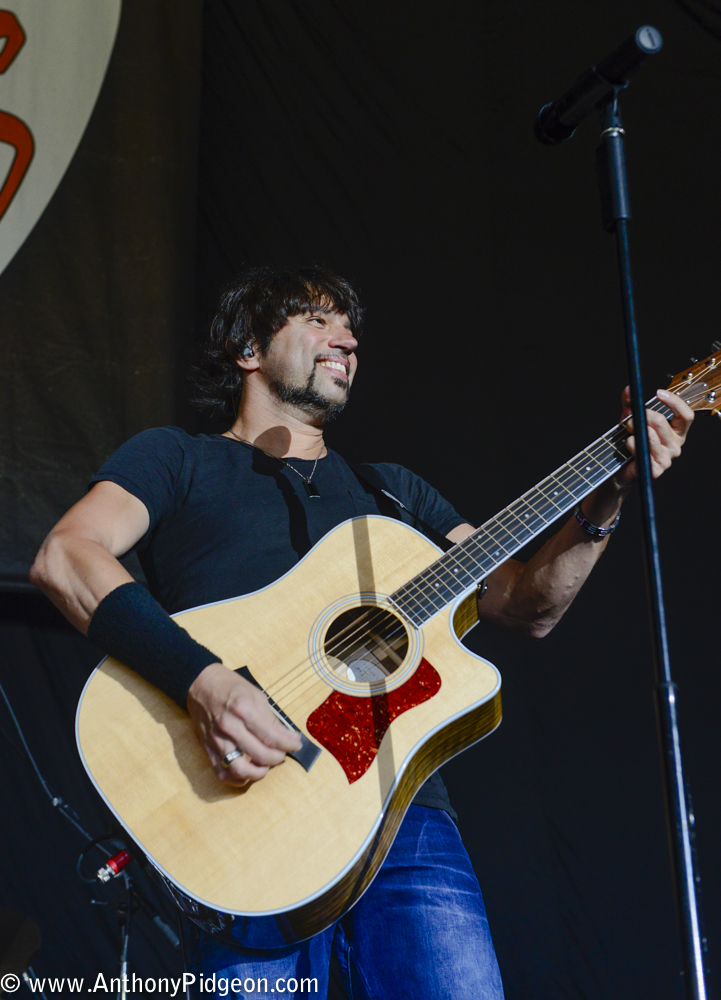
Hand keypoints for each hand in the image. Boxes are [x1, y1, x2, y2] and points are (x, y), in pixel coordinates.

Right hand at [187, 663, 301, 786]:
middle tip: (283, 754)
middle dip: (277, 758)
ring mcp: (217, 740)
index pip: (271, 736)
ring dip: (258, 773)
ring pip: (240, 770)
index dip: (288, 744)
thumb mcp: (256, 694)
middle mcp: (229, 726)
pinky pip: (222, 773)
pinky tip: (248, 772)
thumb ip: (270, 718)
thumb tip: (286, 737)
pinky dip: (237, 778)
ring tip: (265, 766)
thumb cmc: (230, 686)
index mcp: (243, 709)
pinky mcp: (207, 748)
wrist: (201, 684)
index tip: (297, 744)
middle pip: (259, 755)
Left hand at [614, 386, 693, 487]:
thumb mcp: (632, 419)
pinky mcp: (656, 470)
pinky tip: (629, 444)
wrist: (621, 467)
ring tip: (627, 430)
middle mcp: (675, 446)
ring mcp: (667, 459)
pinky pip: (641, 449)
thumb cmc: (632, 442)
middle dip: (643, 415)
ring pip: (650, 435)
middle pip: (661, 422)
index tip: (658, 393)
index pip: (686, 415)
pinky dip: (631, 443)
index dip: (674, 402)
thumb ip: (631, 403)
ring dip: (634, 429)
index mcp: (677, 433)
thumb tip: (629, 389)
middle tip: (630, 418)